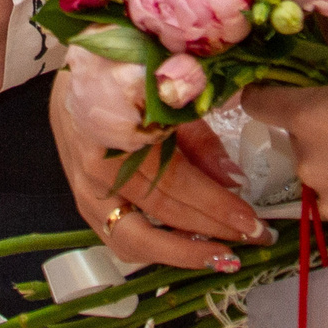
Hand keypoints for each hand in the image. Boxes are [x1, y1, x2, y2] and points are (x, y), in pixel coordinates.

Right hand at [50, 69, 259, 271]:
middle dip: (211, 231)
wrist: (74, 73)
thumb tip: (234, 181)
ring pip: (134, 242)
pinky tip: (189, 248)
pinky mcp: (84, 205)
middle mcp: (94, 171)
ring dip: (183, 253)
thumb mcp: (166, 99)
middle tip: (253, 238)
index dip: (215, 204)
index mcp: (114, 135)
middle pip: (159, 214)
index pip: (173, 181)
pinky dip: (156, 249)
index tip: (251, 220)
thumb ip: (199, 141)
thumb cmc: (123, 77)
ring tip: (224, 254)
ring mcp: (84, 193)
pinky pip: (119, 240)